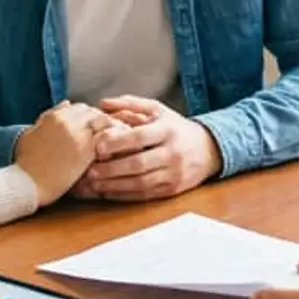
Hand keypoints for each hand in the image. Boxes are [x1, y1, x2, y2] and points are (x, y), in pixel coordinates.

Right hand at [14, 101, 115, 205]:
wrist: (27, 184)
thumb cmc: (26, 163)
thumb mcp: (31, 133)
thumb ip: (48, 117)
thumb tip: (66, 104)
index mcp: (53, 116)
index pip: (79, 108)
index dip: (88, 117)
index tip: (91, 127)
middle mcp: (66, 121)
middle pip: (93, 113)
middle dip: (100, 122)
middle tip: (104, 135)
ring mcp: (77, 134)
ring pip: (102, 122)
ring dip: (108, 130)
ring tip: (111, 142)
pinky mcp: (86, 150)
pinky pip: (106, 139)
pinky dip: (111, 142)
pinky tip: (112, 152)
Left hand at [72, 96, 222, 201]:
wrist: (209, 150)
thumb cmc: (176, 128)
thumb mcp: (158, 110)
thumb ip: (130, 104)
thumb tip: (102, 103)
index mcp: (167, 131)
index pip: (141, 137)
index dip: (118, 142)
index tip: (98, 146)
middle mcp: (172, 153)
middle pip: (139, 164)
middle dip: (112, 169)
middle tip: (90, 171)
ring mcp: (173, 174)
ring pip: (140, 183)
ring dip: (115, 185)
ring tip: (94, 184)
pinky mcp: (171, 190)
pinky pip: (144, 195)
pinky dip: (124, 195)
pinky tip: (108, 191)